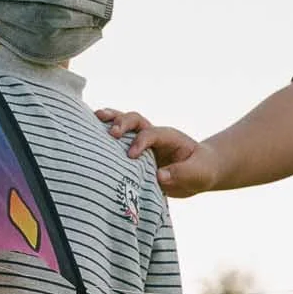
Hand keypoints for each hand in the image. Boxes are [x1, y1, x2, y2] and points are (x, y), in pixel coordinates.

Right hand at [92, 107, 221, 196]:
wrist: (200, 172)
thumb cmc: (201, 171)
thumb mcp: (199, 174)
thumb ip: (182, 174)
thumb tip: (159, 176)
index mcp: (170, 138)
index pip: (152, 134)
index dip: (140, 142)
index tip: (131, 156)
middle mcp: (154, 136)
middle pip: (136, 120)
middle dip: (123, 123)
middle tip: (111, 133)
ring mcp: (144, 142)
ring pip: (126, 124)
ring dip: (111, 119)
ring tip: (96, 117)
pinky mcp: (135, 152)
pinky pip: (119, 141)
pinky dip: (106, 133)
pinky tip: (91, 132)